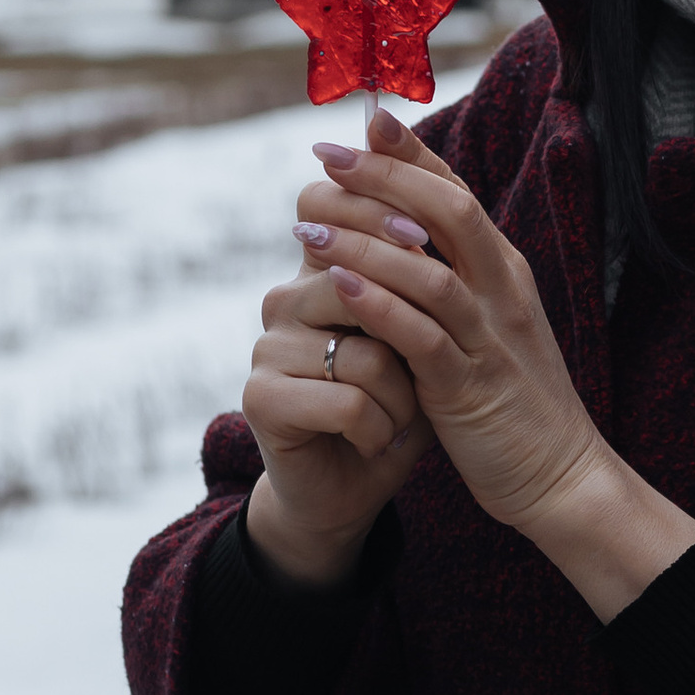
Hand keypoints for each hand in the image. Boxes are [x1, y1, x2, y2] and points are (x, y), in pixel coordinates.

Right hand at [242, 229, 436, 588]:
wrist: (356, 485)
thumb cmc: (398, 404)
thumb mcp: (421, 339)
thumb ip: (422, 282)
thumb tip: (434, 216)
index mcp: (322, 273)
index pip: (331, 208)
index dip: (377, 213)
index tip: (425, 241)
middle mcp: (286, 300)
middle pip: (363, 287)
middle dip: (413, 341)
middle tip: (421, 380)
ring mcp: (267, 346)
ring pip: (366, 354)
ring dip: (402, 398)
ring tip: (398, 417)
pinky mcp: (260, 396)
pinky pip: (347, 401)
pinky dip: (379, 429)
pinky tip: (373, 441)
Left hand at [287, 109, 694, 620]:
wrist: (560, 476)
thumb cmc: (511, 399)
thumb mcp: (485, 325)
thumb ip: (450, 275)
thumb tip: (399, 229)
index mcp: (505, 271)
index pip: (456, 192)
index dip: (410, 154)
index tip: (363, 123)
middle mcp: (503, 292)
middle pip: (446, 210)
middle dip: (384, 178)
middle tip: (327, 159)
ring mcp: (489, 337)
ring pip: (429, 269)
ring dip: (364, 242)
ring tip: (307, 227)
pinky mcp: (470, 388)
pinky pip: (422, 336)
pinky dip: (380, 305)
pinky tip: (337, 286)